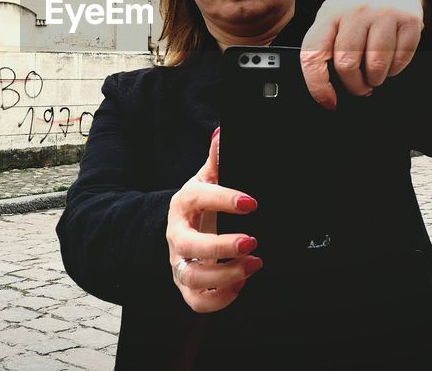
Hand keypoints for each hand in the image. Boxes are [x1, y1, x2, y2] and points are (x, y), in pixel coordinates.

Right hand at [166, 128, 263, 312]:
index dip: (224, 199)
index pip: (199, 198)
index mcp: (183, 203)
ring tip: (255, 264)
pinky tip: (242, 283)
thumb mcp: (208, 178)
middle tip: (253, 241)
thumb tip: (223, 131)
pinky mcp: (186, 286)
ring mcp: (179, 263)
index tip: (251, 202)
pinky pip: (197, 301)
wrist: (183, 227)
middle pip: (190, 246)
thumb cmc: (201, 202)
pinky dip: (220, 298)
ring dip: (225, 275)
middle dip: (221, 246)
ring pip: (192, 277)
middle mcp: (176, 235)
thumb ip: (217, 157)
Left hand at [300, 0, 424, 109]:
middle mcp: (355, 11)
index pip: (313, 54)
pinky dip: (395, 69)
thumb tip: (325, 91)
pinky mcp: (409, 20)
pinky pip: (400, 60)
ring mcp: (384, 13)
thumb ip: (325, 48)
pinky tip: (390, 60)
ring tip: (374, 74)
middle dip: (354, 85)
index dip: (318, 85)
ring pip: (376, 65)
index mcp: (329, 14)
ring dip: (375, 79)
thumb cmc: (359, 12)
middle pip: (347, 64)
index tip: (328, 102)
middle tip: (359, 86)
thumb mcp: (334, 20)